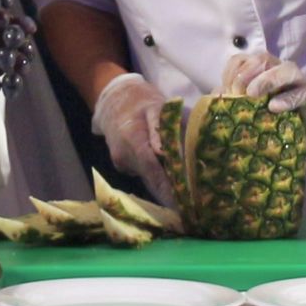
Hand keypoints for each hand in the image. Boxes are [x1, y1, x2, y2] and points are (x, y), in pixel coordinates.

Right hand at [91, 73, 173, 203]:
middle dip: (171, 192)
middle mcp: (124, 157)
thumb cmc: (139, 102)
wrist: (112, 101)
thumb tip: (163, 152)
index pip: (152, 171)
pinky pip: (142, 174)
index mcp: (132, 141)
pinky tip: (169, 174)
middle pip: (151, 180)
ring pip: (147, 179)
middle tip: (193, 202)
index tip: (183, 204)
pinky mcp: (122, 166)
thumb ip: (159, 129)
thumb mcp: (154, 107)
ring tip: (186, 191)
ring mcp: (121, 164)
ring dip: (165, 185)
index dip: (167, 190)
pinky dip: (155, 176)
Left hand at [221, 51, 305, 145]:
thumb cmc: (287, 111)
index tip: (224, 92)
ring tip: (252, 93)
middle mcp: (280, 69)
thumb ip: (240, 100)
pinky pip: (300, 93)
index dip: (230, 73)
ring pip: (283, 69)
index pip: (241, 60)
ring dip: (265, 79)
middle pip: (260, 59)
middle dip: (244, 75)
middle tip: (236, 94)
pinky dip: (286, 99)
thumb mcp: (261, 107)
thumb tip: (215, 98)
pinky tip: (275, 107)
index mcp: (264, 70)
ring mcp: (298, 81)